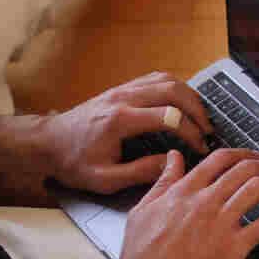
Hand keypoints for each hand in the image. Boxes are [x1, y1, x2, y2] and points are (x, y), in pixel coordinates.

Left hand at [28, 72, 213, 193]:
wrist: (49, 142)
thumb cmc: (74, 162)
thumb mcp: (105, 179)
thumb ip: (140, 172)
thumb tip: (170, 162)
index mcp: (120, 120)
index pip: (169, 116)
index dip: (191, 131)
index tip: (200, 146)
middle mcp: (123, 98)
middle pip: (173, 90)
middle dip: (197, 109)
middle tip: (208, 130)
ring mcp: (123, 89)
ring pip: (166, 79)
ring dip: (189, 96)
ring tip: (201, 116)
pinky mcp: (122, 88)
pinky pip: (156, 78)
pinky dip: (175, 88)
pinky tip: (182, 104)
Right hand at [114, 149, 258, 258]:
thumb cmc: (140, 256)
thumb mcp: (144, 209)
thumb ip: (163, 180)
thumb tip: (173, 157)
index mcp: (184, 190)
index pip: (221, 159)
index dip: (243, 154)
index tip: (253, 158)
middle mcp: (205, 201)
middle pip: (245, 169)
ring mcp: (220, 223)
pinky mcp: (232, 247)